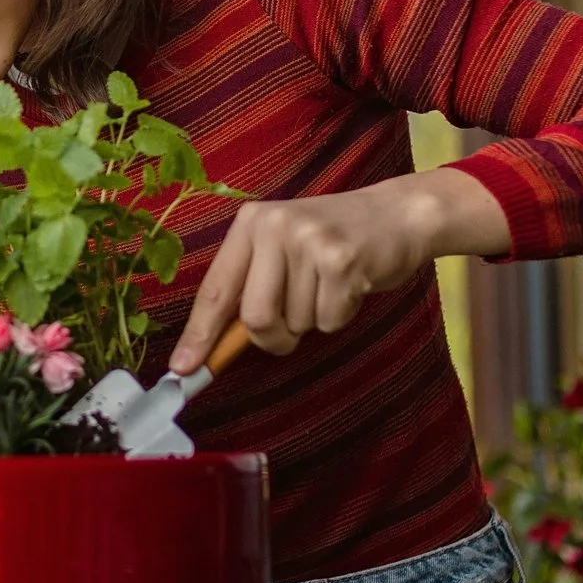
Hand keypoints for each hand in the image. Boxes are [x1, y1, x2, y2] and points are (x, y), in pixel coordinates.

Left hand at [169, 169, 506, 371]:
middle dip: (274, 337)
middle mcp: (274, 226)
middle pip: (255, 317)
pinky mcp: (343, 260)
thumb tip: (212, 349)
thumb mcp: (283, 250)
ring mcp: (309, 241)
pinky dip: (340, 315)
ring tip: (329, 286)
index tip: (184, 368)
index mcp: (250, 223)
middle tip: (293, 328)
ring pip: (295, 323)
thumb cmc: (334, 242)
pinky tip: (350, 285)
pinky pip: (329, 320)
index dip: (199, 334)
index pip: (216, 290)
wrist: (399, 215)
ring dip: (313, 320)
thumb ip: (250, 289)